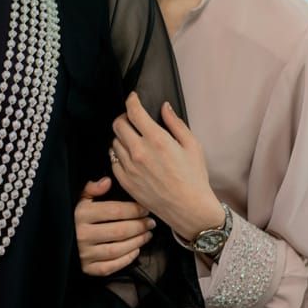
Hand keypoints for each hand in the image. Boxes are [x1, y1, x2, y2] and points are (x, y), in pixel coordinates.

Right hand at [74, 176, 154, 276]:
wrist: (58, 239)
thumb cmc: (74, 216)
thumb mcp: (80, 199)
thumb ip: (93, 188)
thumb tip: (107, 181)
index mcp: (81, 214)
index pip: (115, 211)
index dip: (134, 210)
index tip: (146, 209)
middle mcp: (82, 234)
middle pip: (120, 231)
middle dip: (140, 226)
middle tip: (151, 223)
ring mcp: (84, 253)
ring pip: (117, 249)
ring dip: (137, 242)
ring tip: (147, 235)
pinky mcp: (87, 268)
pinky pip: (110, 267)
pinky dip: (126, 260)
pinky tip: (136, 251)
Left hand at [110, 94, 223, 239]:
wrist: (189, 209)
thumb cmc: (194, 177)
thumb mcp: (192, 145)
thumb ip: (175, 123)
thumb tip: (164, 107)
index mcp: (157, 139)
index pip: (134, 112)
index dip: (131, 101)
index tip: (133, 98)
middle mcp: (139, 152)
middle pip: (118, 124)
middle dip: (124, 117)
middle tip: (132, 120)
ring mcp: (130, 168)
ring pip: (114, 142)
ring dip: (122, 136)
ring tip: (133, 139)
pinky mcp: (125, 181)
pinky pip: (113, 161)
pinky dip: (119, 155)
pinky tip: (130, 157)